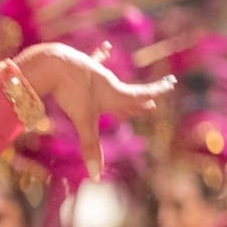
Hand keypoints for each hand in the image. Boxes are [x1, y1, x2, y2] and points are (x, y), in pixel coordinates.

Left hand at [13, 43, 176, 179]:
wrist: (56, 63)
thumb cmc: (72, 91)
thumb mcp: (83, 121)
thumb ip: (90, 147)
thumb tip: (96, 178)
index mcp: (114, 96)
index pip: (140, 96)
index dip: (155, 93)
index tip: (170, 84)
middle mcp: (108, 85)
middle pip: (129, 94)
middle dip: (142, 99)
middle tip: (154, 101)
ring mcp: (94, 75)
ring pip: (112, 83)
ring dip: (122, 87)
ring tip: (127, 87)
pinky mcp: (81, 66)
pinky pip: (94, 64)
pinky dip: (100, 58)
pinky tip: (105, 48)